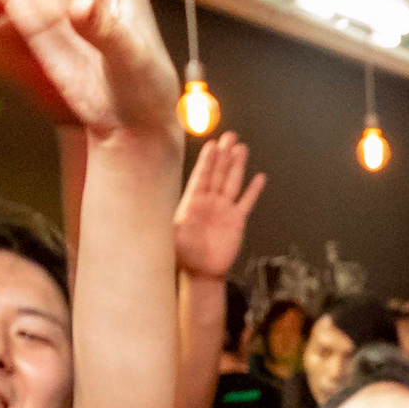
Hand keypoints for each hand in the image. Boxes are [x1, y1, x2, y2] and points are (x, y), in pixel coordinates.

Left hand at [174, 133, 262, 278]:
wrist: (201, 271)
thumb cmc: (185, 255)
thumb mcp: (170, 239)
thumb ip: (167, 225)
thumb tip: (148, 216)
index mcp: (193, 203)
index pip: (202, 177)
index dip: (207, 161)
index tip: (212, 146)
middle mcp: (210, 202)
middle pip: (218, 173)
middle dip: (224, 155)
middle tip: (230, 136)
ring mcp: (224, 209)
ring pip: (233, 182)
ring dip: (237, 165)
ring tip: (241, 148)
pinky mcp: (237, 221)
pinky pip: (246, 202)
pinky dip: (253, 190)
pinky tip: (259, 177)